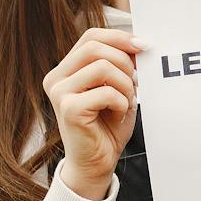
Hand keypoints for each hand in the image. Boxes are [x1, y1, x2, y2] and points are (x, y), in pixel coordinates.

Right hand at [45, 27, 141, 200]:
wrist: (97, 163)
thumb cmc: (108, 126)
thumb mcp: (117, 88)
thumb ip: (122, 65)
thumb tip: (140, 43)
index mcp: (65, 69)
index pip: (91, 36)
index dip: (119, 37)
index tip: (144, 46)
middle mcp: (56, 78)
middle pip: (95, 47)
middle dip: (125, 61)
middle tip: (137, 82)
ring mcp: (59, 92)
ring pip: (102, 66)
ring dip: (125, 84)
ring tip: (127, 101)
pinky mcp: (68, 109)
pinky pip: (106, 91)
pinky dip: (121, 101)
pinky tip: (119, 114)